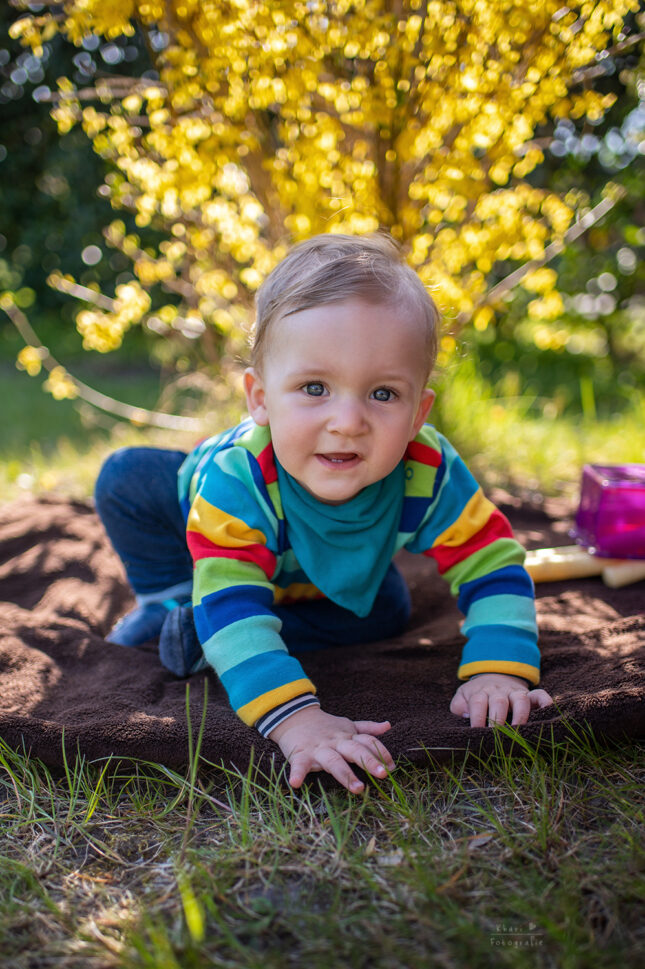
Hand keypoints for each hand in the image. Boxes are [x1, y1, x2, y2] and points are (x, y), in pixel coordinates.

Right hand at [268, 706, 394, 792]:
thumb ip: (367, 728)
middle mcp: (335, 742)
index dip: (381, 752)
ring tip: (358, 789)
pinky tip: (296, 783)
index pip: (368, 742)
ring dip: (346, 774)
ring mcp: (318, 749)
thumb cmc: (324, 726)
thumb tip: (387, 726)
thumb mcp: (346, 725)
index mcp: (347, 736)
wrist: (294, 716)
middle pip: (355, 750)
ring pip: (334, 761)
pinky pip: (299, 765)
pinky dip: (297, 773)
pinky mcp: (300, 754)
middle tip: (383, 774)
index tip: (392, 767)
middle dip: (369, 761)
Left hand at [450, 673, 552, 727]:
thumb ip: (459, 706)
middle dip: (497, 719)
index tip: (476, 731)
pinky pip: (540, 694)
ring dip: (520, 714)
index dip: (477, 717)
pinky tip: (547, 711)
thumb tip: (466, 715)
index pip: (478, 703)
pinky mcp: (529, 694)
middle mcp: (499, 691)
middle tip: (496, 735)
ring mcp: (515, 692)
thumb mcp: (462, 697)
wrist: (492, 676)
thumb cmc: (476, 694)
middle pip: (499, 701)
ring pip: (520, 699)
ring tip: (517, 730)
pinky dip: (545, 701)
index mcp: (481, 692)